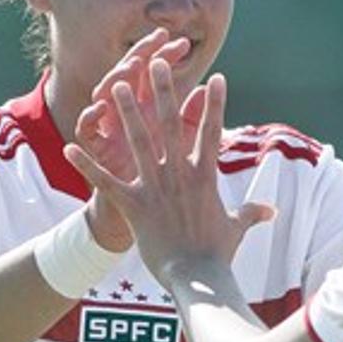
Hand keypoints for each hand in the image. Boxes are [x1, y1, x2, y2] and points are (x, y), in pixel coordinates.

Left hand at [64, 58, 274, 283]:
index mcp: (205, 176)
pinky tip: (70, 148)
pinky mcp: (134, 206)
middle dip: (162, 91)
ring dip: (125, 112)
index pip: (212, 131)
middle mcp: (179, 175)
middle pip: (170, 124)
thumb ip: (250, 213)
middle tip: (156, 63)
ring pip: (137, 142)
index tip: (217, 77)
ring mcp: (155, 188)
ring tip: (115, 85)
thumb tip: (272, 212)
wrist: (197, 278)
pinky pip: (106, 182)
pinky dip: (87, 165)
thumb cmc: (218, 254)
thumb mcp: (236, 228)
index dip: (215, 103)